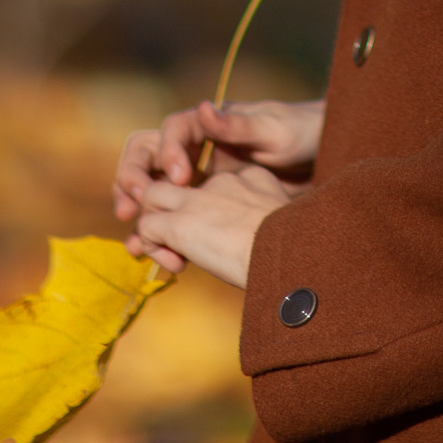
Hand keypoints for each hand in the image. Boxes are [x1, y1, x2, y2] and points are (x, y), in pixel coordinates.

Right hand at [114, 99, 321, 222]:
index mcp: (208, 124)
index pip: (172, 130)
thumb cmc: (297, 135)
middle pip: (147, 155)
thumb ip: (239, 125)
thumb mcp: (273, 131)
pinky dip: (158, 232)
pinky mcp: (202, 200)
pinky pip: (171, 214)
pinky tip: (154, 255)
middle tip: (130, 207)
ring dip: (137, 210)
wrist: (319, 158)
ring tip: (133, 239)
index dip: (168, 152)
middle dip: (133, 179)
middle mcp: (196, 147)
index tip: (180, 178)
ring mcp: (196, 174)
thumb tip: (205, 109)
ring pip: (152, 187)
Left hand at [124, 161, 293, 286]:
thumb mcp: (284, 217)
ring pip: (152, 196)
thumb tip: (261, 234)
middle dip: (170, 210)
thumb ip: (266, 214)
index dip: (204, 210)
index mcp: (248, 177)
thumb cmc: (296, 246)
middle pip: (178, 183)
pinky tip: (177, 264)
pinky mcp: (181, 223)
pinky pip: (146, 227)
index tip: (215, 238)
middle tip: (179, 242)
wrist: (292, 253)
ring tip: (173, 253)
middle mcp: (220, 181)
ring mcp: (198, 199)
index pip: (210, 183)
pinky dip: (152, 247)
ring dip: (155, 225)